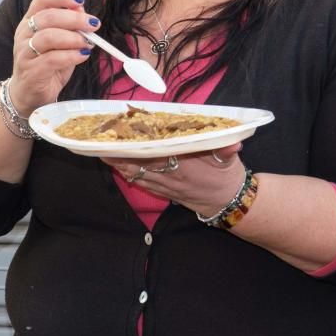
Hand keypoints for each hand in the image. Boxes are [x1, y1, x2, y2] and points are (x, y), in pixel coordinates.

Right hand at [8, 0, 99, 114]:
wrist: (29, 93)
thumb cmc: (47, 64)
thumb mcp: (62, 42)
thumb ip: (70, 26)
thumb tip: (82, 9)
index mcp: (31, 21)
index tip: (80, 0)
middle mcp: (24, 33)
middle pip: (47, 17)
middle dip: (74, 19)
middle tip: (93, 25)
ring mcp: (24, 52)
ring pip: (47, 37)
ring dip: (73, 38)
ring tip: (87, 43)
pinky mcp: (31, 71)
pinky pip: (51, 59)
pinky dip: (71, 56)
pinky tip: (82, 56)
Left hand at [103, 143, 244, 213]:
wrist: (228, 202)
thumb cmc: (228, 176)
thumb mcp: (231, 160)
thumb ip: (228, 149)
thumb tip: (233, 142)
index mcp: (185, 166)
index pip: (156, 153)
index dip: (139, 144)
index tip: (125, 133)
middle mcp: (171, 176)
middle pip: (139, 163)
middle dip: (120, 153)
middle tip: (102, 141)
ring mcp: (166, 186)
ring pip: (136, 174)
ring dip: (119, 163)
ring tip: (102, 151)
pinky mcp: (165, 192)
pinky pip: (141, 183)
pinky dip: (128, 174)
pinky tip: (118, 166)